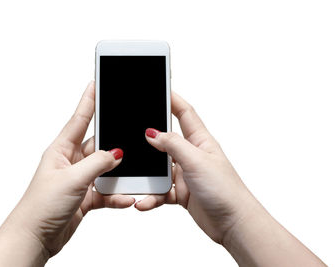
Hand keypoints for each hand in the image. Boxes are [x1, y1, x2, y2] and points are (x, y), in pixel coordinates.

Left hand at [0, 81, 134, 265]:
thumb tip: (116, 153)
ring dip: (118, 174)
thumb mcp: (72, 179)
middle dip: (113, 145)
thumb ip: (97, 163)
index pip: (79, 119)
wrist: (36, 237)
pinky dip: (117, 195)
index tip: (96, 84)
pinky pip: (106, 191)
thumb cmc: (41, 206)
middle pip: (98, 146)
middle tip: (129, 138)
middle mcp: (71, 162)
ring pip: (105, 169)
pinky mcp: (86, 196)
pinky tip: (125, 197)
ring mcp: (79, 179)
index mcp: (61, 150)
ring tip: (130, 175)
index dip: (88, 101)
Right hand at [135, 92, 325, 266]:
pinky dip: (151, 196)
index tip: (159, 88)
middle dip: (150, 141)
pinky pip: (160, 191)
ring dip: (148, 176)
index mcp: (200, 141)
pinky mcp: (181, 192)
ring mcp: (186, 174)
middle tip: (134, 137)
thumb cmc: (225, 190)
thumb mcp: (196, 161)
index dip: (173, 99)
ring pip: (159, 169)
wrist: (233, 223)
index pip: (185, 113)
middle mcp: (191, 155)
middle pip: (166, 141)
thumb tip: (152, 133)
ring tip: (137, 181)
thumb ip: (173, 145)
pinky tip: (144, 201)